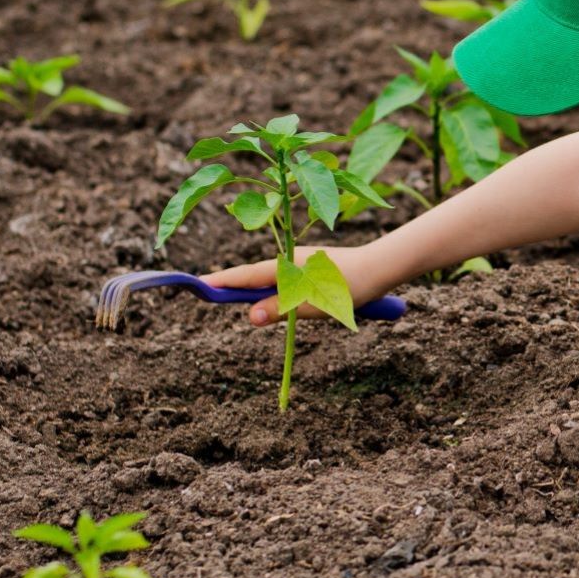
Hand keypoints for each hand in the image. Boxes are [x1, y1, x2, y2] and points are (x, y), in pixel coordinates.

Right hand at [201, 244, 370, 327]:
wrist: (380, 268)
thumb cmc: (350, 286)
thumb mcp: (314, 303)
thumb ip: (282, 309)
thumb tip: (251, 316)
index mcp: (286, 266)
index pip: (246, 276)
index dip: (222, 281)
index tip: (198, 283)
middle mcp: (289, 261)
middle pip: (254, 277)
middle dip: (234, 287)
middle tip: (210, 294)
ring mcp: (299, 263)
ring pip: (270, 280)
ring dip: (258, 292)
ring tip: (241, 300)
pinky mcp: (309, 269)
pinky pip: (284, 281)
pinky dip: (275, 290)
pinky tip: (277, 300)